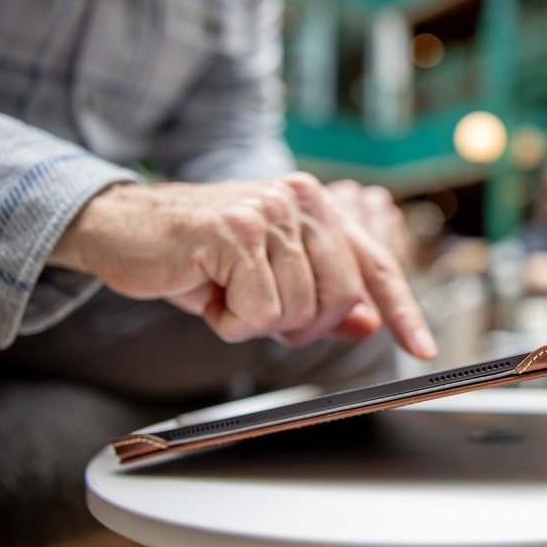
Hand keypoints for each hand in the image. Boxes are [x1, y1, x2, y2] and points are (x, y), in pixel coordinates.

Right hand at [49, 174, 437, 358]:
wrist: (122, 228)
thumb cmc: (198, 256)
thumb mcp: (269, 279)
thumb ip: (322, 297)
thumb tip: (370, 322)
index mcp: (316, 205)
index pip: (374, 264)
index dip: (402, 310)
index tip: (424, 348)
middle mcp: (300, 198)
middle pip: (340, 299)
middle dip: (301, 326)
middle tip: (255, 311)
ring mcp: (268, 211)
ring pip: (297, 311)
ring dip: (254, 322)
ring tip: (222, 291)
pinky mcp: (234, 231)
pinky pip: (258, 312)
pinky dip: (229, 321)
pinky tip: (206, 290)